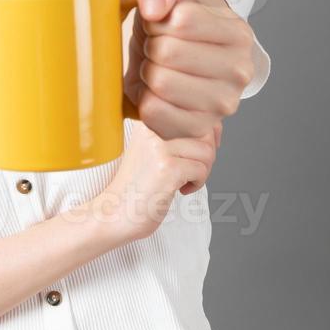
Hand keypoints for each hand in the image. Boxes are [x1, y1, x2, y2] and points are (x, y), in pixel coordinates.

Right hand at [86, 121, 218, 244]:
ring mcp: (159, 148)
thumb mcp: (154, 153)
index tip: (201, 155)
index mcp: (147, 122)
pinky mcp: (167, 168)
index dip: (207, 136)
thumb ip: (179, 138)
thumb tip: (215, 131)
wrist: (113, 214)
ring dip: (203, 171)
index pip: (193, 115)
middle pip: (204, 132)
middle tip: (191, 173)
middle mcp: (151, 129)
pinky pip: (201, 170)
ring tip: (184, 182)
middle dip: (206, 156)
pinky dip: (197, 184)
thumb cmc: (136, 187)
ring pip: (206, 151)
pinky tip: (180, 191)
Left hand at [123, 0, 256, 140]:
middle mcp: (239, 72)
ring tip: (159, 67)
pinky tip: (157, 91)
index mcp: (238, 33)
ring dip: (147, 72)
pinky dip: (144, 99)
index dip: (159, 19)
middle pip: (167, 53)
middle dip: (151, 46)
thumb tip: (155, 7)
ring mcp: (222, 105)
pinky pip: (153, 112)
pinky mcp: (197, 128)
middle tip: (157, 47)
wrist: (171, 56)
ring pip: (160, 83)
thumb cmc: (172, 23)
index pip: (181, 20)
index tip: (162, 23)